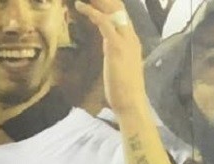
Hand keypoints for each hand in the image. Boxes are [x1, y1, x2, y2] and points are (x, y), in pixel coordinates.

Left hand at [74, 0, 145, 115]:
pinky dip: (91, 12)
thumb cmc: (124, 89)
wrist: (131, 102)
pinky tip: (80, 6)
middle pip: (118, 8)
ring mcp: (125, 40)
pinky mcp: (116, 46)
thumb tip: (109, 47)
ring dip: (97, 1)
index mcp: (132, 41)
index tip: (96, 0)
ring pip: (112, 10)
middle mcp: (131, 36)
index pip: (122, 15)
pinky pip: (104, 22)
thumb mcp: (120, 65)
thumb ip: (115, 52)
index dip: (109, 3)